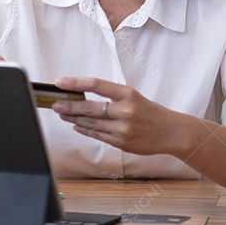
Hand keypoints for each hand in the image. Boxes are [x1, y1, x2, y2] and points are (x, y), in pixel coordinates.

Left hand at [50, 76, 188, 155]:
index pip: (96, 85)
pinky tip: (76, 125)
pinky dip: (85, 129)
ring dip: (73, 118)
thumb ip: (111, 96)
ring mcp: (122, 129)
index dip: (75, 82)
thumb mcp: (133, 96)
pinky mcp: (121, 143)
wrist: (170, 132)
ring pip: (90, 123)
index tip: (60, 81)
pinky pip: (97, 135)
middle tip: (55, 103)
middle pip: (89, 107)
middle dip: (68, 105)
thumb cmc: (150, 111)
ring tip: (62, 112)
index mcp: (127, 94)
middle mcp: (125, 111)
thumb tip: (83, 95)